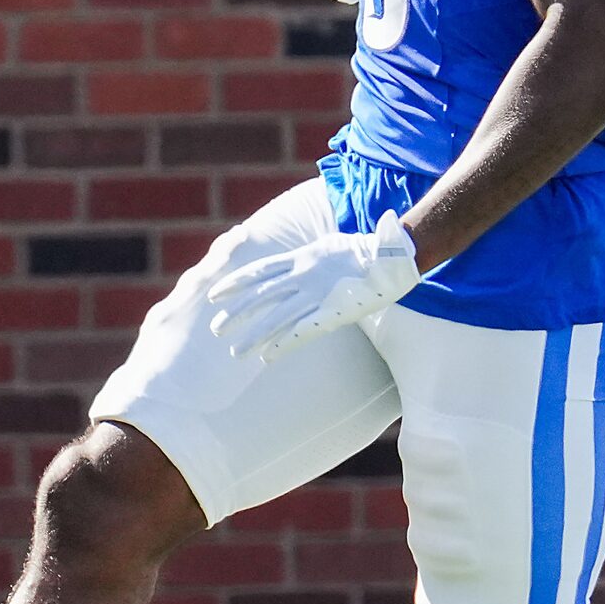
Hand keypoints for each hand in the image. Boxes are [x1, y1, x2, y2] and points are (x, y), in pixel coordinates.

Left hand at [206, 213, 419, 361]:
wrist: (390, 258)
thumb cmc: (364, 251)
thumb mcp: (328, 246)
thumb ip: (308, 258)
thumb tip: (296, 264)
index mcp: (301, 257)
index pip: (258, 271)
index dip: (234, 283)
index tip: (214, 295)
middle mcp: (303, 276)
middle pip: (261, 296)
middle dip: (237, 313)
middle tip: (216, 329)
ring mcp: (316, 294)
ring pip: (276, 318)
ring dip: (254, 336)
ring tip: (236, 353)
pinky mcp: (332, 312)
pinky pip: (302, 331)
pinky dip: (283, 344)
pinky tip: (267, 357)